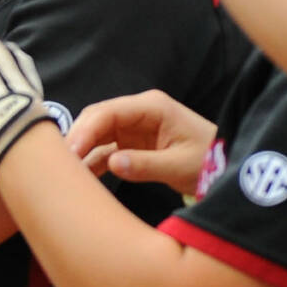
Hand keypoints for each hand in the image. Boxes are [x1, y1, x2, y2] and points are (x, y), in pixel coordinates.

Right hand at [67, 89, 217, 193]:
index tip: (70, 153)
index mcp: (151, 107)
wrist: (225, 166)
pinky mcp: (130, 144)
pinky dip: (91, 163)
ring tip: (65, 173)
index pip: (107, 112)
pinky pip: (103, 151)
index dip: (84, 130)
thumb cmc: (209, 159)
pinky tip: (80, 178)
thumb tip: (112, 163)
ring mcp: (132, 128)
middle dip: (76, 139)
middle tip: (60, 164)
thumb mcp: (180, 165)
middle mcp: (138, 113)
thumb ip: (146, 164)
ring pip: (95, 135)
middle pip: (96, 120)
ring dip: (80, 152)